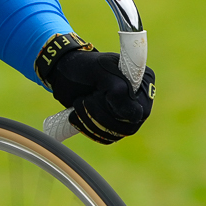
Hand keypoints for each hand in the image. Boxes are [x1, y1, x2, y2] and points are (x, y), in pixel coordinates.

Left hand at [34, 33, 154, 143]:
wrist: (63, 72)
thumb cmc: (82, 66)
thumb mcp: (99, 70)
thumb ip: (118, 89)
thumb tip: (134, 114)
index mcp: (142, 81)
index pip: (140, 110)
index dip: (118, 109)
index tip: (98, 94)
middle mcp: (138, 99)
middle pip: (129, 126)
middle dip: (100, 115)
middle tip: (84, 99)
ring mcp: (125, 112)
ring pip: (116, 134)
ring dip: (90, 121)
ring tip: (78, 103)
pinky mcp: (112, 123)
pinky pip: (106, 138)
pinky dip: (87, 129)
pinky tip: (77, 114)